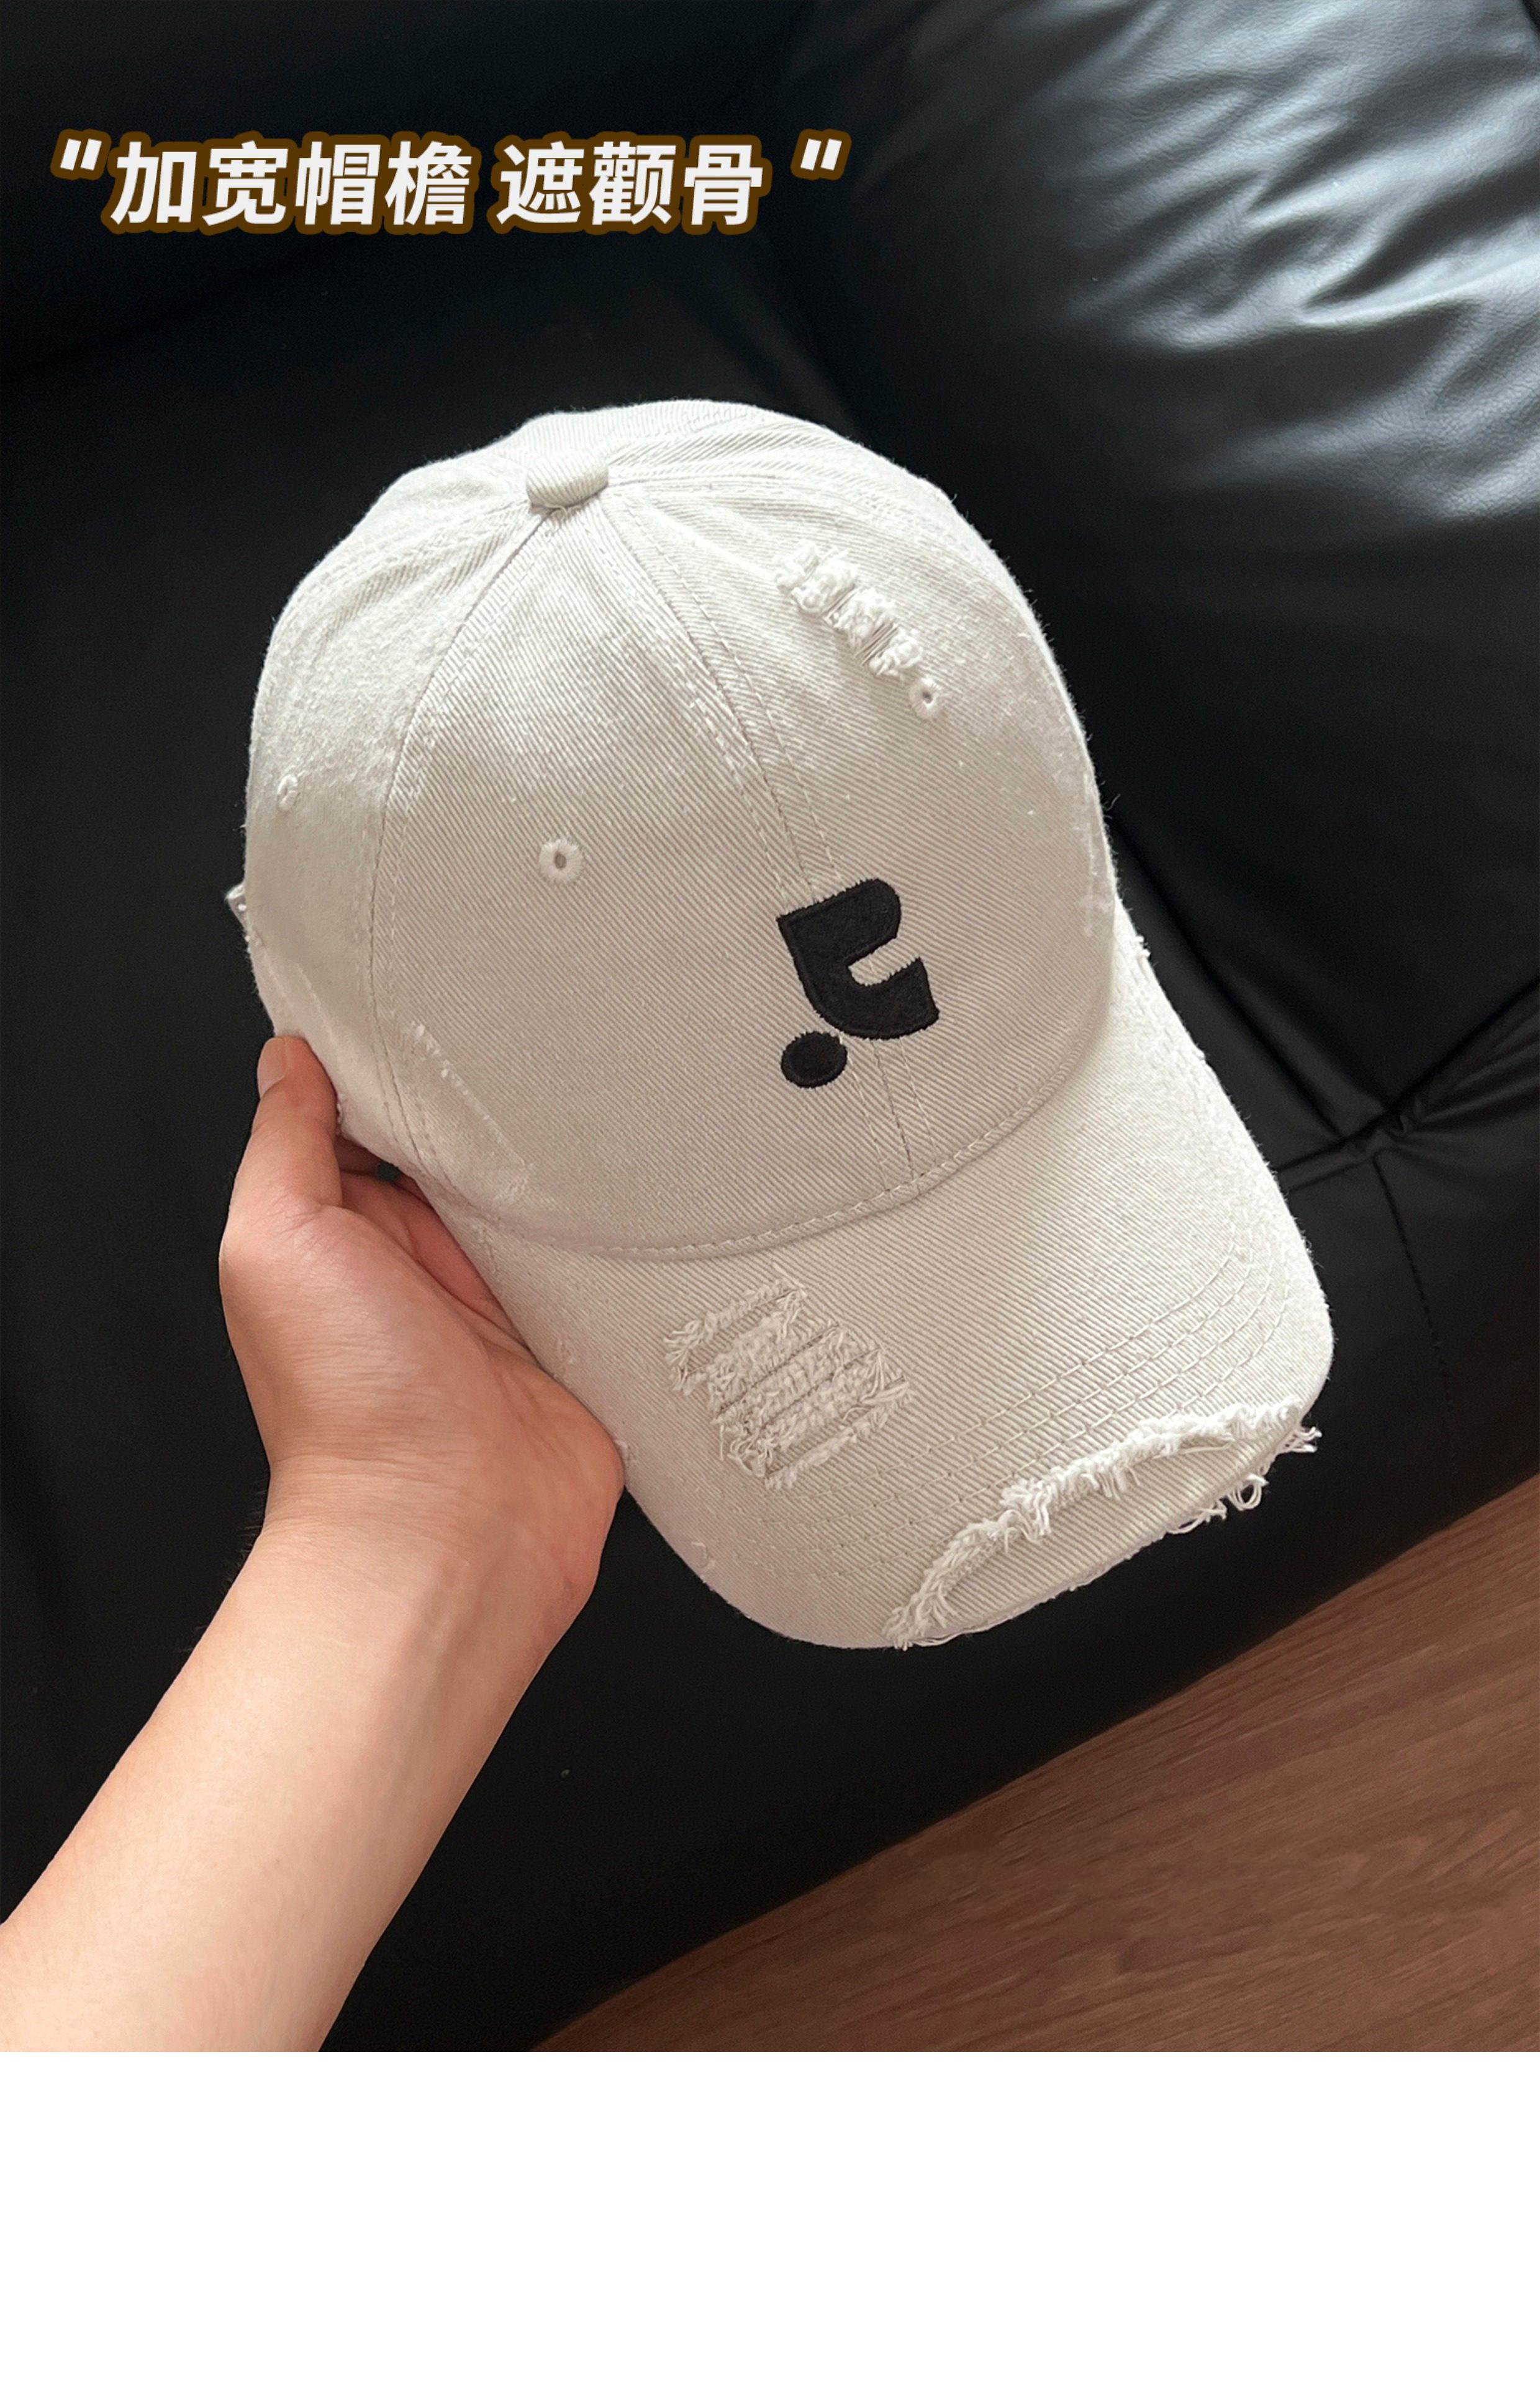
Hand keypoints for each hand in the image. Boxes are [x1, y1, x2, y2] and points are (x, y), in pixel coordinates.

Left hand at [220, 1036, 622, 1635]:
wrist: (448, 1533)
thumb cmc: (350, 1408)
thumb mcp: (275, 1241)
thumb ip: (286, 1147)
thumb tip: (289, 1061)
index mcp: (345, 1234)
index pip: (374, 1122)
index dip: (399, 1067)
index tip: (433, 1007)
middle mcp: (422, 1266)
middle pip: (465, 1154)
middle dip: (495, 1106)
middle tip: (533, 1040)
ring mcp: (503, 1304)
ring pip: (541, 1203)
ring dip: (567, 1170)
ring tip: (600, 1105)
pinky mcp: (573, 1341)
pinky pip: (602, 1267)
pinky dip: (619, 1237)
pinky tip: (640, 1195)